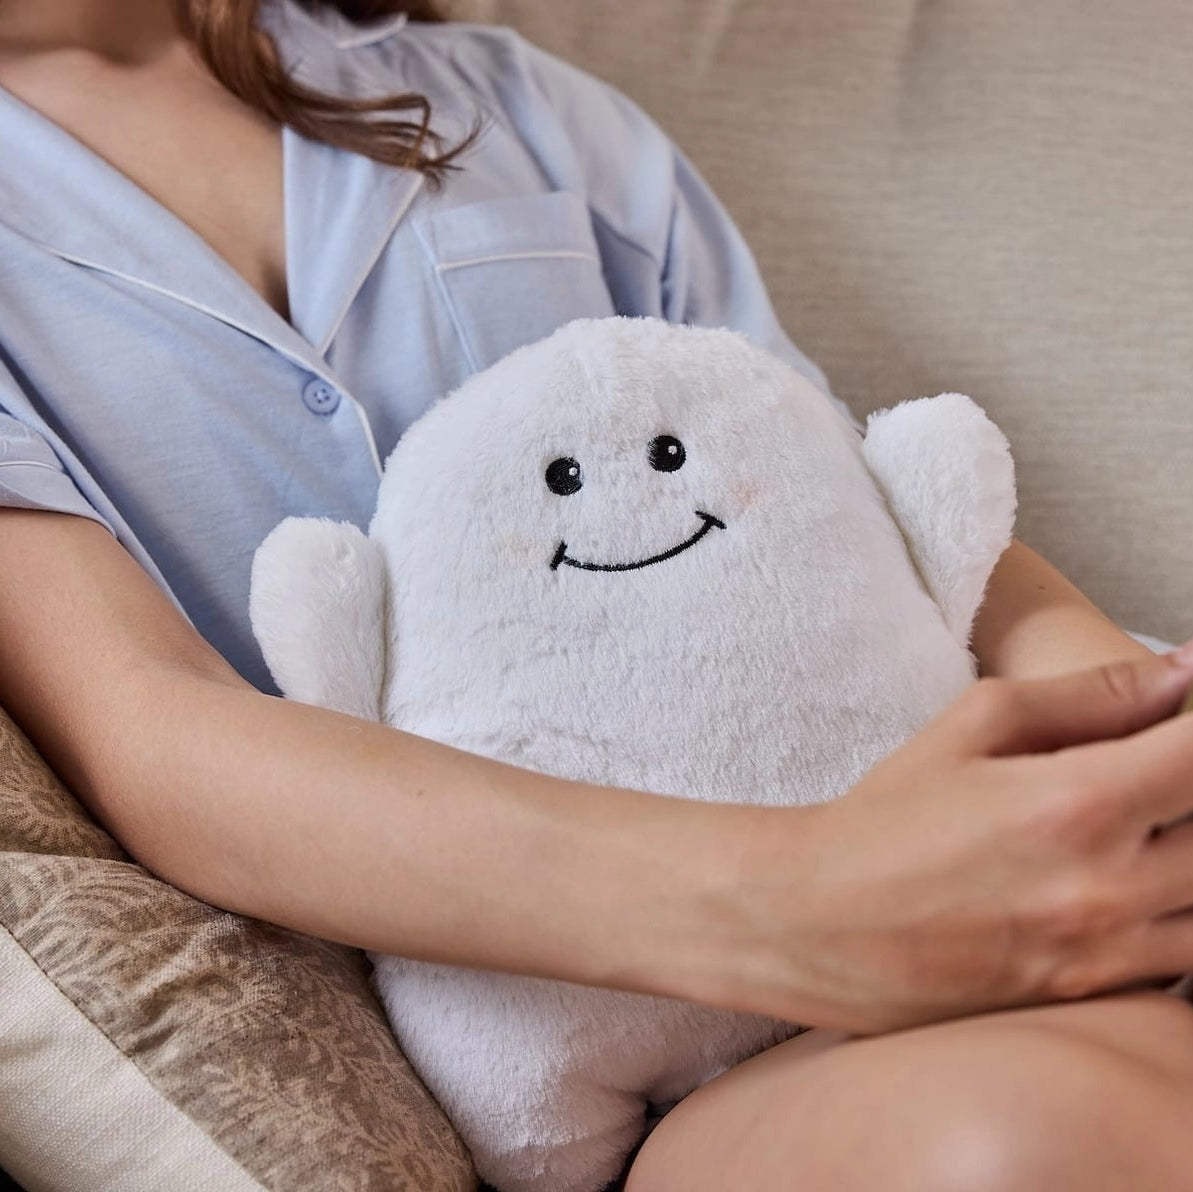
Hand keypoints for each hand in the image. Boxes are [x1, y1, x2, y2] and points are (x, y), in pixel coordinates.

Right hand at [717, 646, 1192, 1033]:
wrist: (817, 921)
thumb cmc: (888, 816)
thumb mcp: (972, 726)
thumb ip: (1088, 697)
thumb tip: (1183, 675)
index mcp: (1077, 802)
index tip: (1189, 720)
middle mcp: (1106, 886)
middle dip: (1192, 789)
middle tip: (1152, 776)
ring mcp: (1104, 954)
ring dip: (1189, 857)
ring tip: (1141, 831)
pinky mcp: (1090, 999)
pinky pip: (1182, 962)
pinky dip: (1175, 916)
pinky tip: (1127, 886)